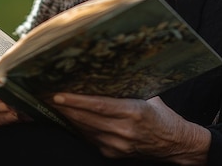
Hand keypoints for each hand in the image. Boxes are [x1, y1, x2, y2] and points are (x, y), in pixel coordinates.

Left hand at [50, 94, 210, 164]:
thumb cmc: (162, 115)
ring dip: (69, 117)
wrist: (174, 144)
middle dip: (66, 108)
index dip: (77, 101)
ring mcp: (118, 144)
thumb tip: (108, 68)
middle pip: (87, 119)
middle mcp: (124, 130)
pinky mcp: (114, 153)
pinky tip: (71, 117)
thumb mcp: (148, 95)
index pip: (99, 105)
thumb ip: (129, 86)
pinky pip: (91, 138)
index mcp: (134, 112)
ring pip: (86, 129)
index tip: (59, 94)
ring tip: (54, 104)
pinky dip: (80, 127)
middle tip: (47, 95)